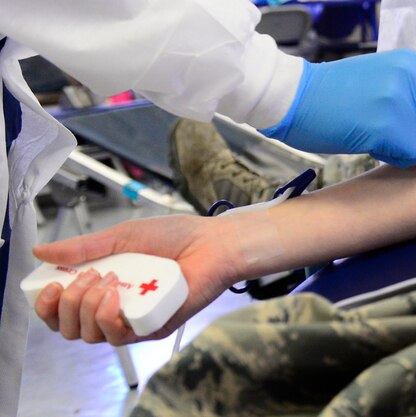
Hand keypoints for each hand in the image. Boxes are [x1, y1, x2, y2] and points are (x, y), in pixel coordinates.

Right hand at [31, 215, 237, 344]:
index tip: (50, 284)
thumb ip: (83, 248)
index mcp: (103, 287)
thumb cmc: (175, 237)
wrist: (214, 243)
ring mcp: (133, 321)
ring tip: (107, 281)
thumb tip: (41, 252)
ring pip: (89, 335)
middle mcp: (114, 308)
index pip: (62, 311)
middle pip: (69, 328)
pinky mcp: (153, 329)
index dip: (47, 304)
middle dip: (67, 304)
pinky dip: (108, 318)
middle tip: (87, 277)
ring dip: (87, 308)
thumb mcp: (121, 237)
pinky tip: (115, 297)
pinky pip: (118, 337)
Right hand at [261, 50, 415, 166]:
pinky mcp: (390, 125)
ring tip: (377, 132)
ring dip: (408, 146)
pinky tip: (372, 144)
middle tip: (395, 131)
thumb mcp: (386, 75)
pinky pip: (415, 155)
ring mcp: (402, 100)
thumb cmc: (336, 93)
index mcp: (415, 62)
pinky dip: (396, 157)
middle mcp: (414, 76)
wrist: (296, 97)